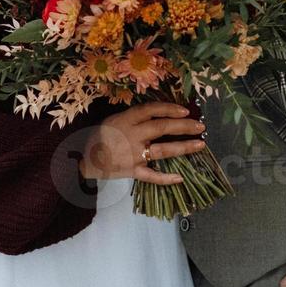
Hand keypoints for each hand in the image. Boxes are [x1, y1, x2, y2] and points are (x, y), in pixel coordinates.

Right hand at [79, 101, 207, 183]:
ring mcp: (133, 155)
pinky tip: (180, 178)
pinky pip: (152, 176)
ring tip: (200, 145)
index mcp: (126, 120)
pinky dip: (166, 178)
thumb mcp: (114, 119)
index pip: (152, 110)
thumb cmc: (101, 136)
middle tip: (200, 126)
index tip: (186, 111)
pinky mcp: (132, 171)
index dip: (170, 108)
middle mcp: (132, 136)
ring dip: (183, 147)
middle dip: (184, 127)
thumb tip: (161, 113)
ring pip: (163, 150)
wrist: (84, 159)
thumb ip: (135, 117)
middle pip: (162, 128)